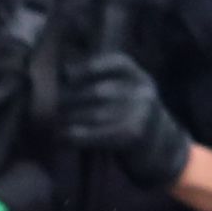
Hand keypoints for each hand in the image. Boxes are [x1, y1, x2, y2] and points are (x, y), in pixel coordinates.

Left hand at [55, 42, 197, 190]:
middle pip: (98, 91)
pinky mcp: (132, 135)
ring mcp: (140, 114)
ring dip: (68, 119)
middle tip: (50, 104)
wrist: (161, 148)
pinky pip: (97, 133)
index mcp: (140, 77)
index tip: (65, 74)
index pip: (114, 63)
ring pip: (94, 114)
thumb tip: (62, 75)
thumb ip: (104, 81)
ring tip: (52, 122)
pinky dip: (75, 136)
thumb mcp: (127, 92)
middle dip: (70, 98)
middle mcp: (143, 92)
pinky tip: (62, 137)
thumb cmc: (132, 115)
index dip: (87, 67)